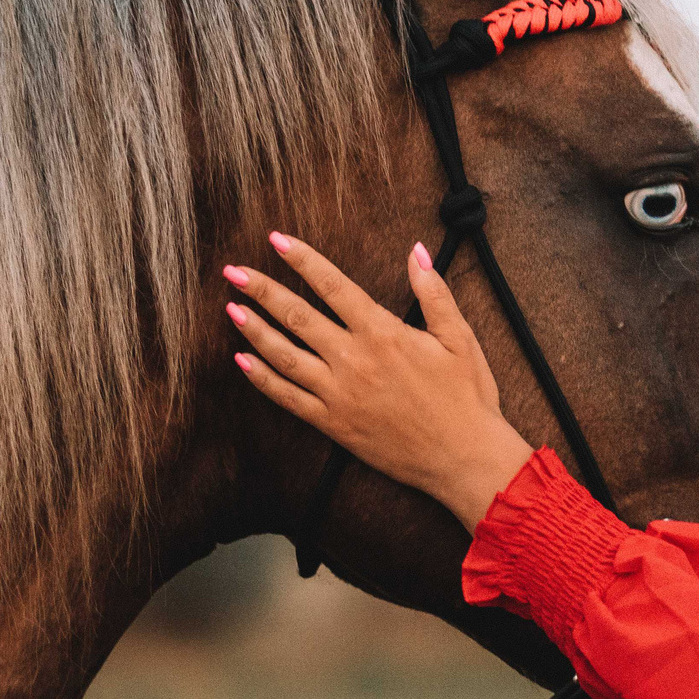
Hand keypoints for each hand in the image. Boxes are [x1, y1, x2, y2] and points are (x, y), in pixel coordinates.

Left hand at [224, 233, 537, 530]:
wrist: (464, 458)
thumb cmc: (467, 397)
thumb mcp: (460, 338)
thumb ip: (434, 292)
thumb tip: (417, 251)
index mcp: (384, 333)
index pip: (333, 286)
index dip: (302, 260)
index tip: (276, 240)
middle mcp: (355, 360)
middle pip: (297, 316)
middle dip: (262, 290)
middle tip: (233, 271)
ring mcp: (340, 394)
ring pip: (285, 356)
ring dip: (254, 330)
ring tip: (231, 308)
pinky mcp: (334, 424)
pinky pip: (289, 398)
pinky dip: (263, 379)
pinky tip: (242, 361)